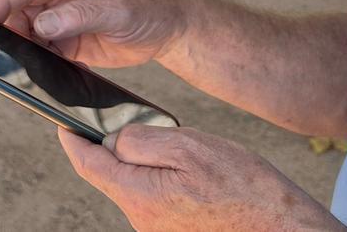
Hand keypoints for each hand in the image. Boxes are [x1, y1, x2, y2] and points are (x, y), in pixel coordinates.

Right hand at [0, 0, 186, 68]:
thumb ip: (79, 15)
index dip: (3, 3)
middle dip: (9, 30)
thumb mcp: (116, 9)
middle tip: (2, 51)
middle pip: (22, 12)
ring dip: (22, 49)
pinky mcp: (69, 44)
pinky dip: (39, 64)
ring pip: (30, 35)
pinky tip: (41, 74)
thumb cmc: (148, 8)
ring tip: (19, 65)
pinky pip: (44, 54)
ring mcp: (64, 22)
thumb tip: (42, 24)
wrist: (168, 30)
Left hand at [58, 125, 342, 230]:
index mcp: (138, 194)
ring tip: (188, 158)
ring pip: (136, 185)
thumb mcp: (190, 147)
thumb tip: (113, 140)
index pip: (88, 164)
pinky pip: (155, 198)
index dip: (72, 141)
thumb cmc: (244, 189)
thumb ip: (142, 141)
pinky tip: (195, 177)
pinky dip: (164, 181)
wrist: (282, 229)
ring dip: (150, 166)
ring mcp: (156, 228)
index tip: (64, 125)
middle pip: (113, 174)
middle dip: (122, 149)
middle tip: (153, 131)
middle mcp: (141, 218)